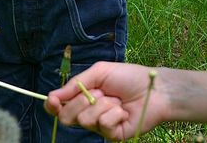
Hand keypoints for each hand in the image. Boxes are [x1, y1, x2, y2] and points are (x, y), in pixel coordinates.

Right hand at [46, 62, 167, 140]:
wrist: (153, 87)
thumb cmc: (129, 77)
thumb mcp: (100, 72)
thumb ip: (77, 83)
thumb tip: (52, 95)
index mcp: (84, 97)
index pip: (60, 107)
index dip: (52, 105)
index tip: (52, 100)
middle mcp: (89, 113)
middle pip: (67, 117)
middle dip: (81, 102)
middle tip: (99, 92)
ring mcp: (100, 126)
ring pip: (85, 120)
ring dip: (103, 105)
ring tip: (117, 100)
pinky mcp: (112, 135)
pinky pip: (103, 125)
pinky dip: (114, 114)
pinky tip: (124, 111)